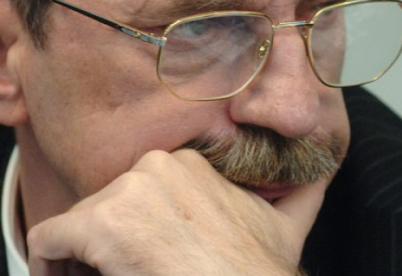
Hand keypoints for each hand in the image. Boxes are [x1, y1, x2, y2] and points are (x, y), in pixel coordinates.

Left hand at [27, 149, 325, 274]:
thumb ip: (304, 192)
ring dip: (86, 255)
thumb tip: (324, 172)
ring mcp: (128, 192)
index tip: (144, 253)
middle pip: (111, 205)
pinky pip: (49, 240)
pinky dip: (51, 264)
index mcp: (193, 164)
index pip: (144, 191)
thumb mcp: (288, 225)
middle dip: (111, 239)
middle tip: (128, 271)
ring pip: (82, 223)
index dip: (141, 225)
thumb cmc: (259, 270)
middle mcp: (158, 167)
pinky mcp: (100, 224)